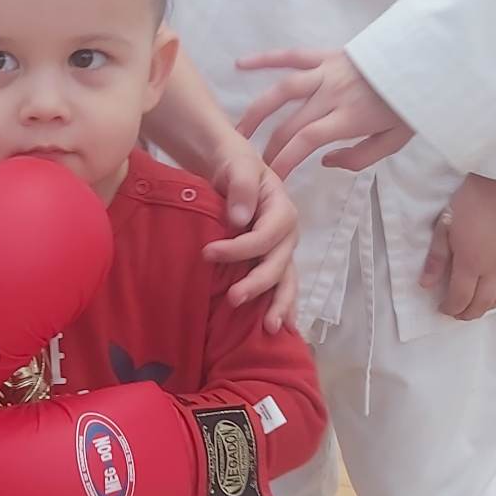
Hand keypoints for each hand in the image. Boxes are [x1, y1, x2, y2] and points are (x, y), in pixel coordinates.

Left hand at [204, 133, 298, 333]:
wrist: (232, 170)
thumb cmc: (235, 167)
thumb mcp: (238, 165)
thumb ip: (241, 186)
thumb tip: (240, 219)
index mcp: (282, 209)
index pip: (266, 236)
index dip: (240, 248)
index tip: (208, 253)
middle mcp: (287, 234)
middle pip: (279, 264)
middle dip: (258, 284)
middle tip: (234, 299)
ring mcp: (282, 251)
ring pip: (286, 281)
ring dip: (278, 304)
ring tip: (270, 329)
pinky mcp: (272, 262)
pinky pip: (279, 286)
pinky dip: (279, 306)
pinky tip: (277, 329)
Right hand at [237, 49, 413, 176]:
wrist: (426, 61)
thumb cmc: (410, 105)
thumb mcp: (394, 142)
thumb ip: (359, 158)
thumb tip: (324, 161)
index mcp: (349, 118)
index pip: (305, 141)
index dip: (284, 160)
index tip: (272, 177)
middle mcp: (332, 94)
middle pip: (290, 123)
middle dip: (269, 147)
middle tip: (256, 165)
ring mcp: (326, 71)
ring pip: (282, 90)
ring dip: (257, 111)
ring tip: (240, 129)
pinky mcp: (327, 54)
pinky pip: (292, 55)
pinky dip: (265, 59)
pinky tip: (240, 64)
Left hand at [421, 175, 495, 318]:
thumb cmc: (471, 200)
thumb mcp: (445, 226)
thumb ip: (436, 258)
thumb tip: (426, 284)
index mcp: (471, 262)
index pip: (460, 298)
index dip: (450, 308)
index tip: (442, 308)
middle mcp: (492, 269)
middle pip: (481, 303)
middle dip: (467, 313)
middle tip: (456, 313)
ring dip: (485, 307)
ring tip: (474, 306)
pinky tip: (494, 292)